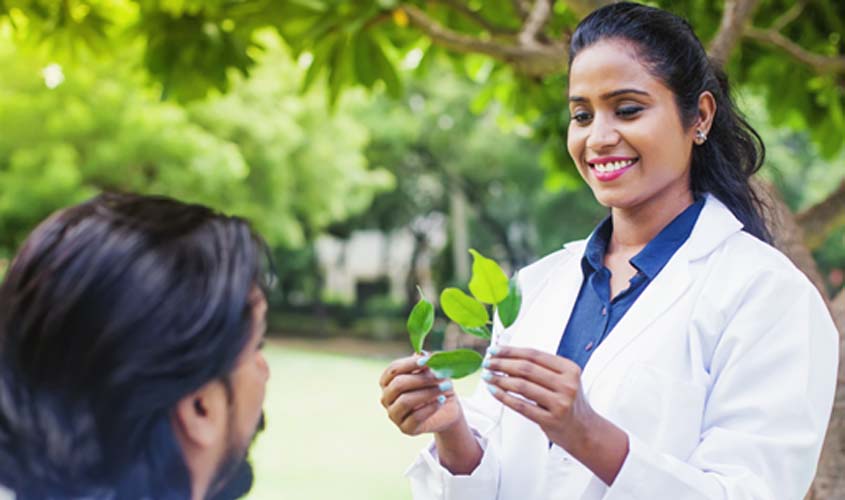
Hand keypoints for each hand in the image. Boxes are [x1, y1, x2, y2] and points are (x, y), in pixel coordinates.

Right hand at [379, 353, 462, 435]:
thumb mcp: (432, 371)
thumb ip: (425, 363)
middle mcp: (386, 398)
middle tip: (440, 375)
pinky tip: (441, 400)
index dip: (410, 363)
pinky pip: (416, 417)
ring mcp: (394, 414)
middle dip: (420, 378)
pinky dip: (430, 407)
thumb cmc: (435, 385)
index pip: (393, 369)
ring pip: (406, 401)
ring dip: (427, 392)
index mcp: (388, 381)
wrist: (447, 408)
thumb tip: (421, 353)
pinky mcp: (405, 429)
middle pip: (398, 384)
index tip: (427, 360)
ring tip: (444, 387)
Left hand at [483, 346, 628, 484]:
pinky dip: (504, 397)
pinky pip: (522, 406)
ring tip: (487, 376)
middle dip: (502, 364)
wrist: (584, 430)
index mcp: (569, 369)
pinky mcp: (551, 420)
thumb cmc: (567, 401)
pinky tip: (493, 391)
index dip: (511, 351)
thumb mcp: (563, 379)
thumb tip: (506, 354)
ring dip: (500, 379)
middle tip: (487, 363)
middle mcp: (567, 384)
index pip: (534, 355)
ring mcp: (560, 403)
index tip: (494, 350)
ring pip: (522, 386)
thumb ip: (541, 368)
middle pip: (526, 369)